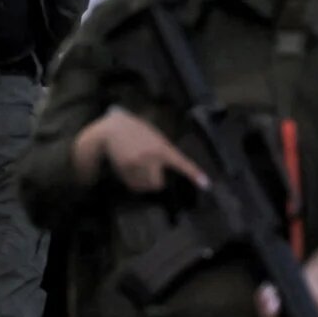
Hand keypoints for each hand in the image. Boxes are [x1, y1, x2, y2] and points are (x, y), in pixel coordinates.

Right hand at [88, 110, 208, 192]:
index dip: (194, 174)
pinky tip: (128, 168)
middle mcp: (152, 157)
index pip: (181, 162)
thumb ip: (163, 151)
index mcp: (162, 147)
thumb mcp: (154, 137)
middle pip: (158, 184)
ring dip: (142, 182)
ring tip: (136, 167)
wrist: (111, 130)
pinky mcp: (125, 169)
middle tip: (150, 172)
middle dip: (155, 181)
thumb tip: (168, 170)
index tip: (206, 185)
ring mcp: (138, 165)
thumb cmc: (136, 131)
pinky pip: (133, 185)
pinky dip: (132, 181)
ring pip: (145, 186)